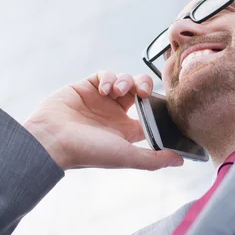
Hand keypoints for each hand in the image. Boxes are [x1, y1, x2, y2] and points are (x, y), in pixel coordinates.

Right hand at [23, 71, 183, 170]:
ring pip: (124, 80)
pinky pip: (105, 74)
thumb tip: (181, 160)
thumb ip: (154, 158)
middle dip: (145, 86)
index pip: (150, 114)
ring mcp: (101, 100)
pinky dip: (109, 77)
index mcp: (126, 131)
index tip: (163, 103)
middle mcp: (115, 114)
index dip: (159, 106)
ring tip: (118, 91)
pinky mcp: (86, 87)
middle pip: (140, 92)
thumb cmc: (88, 152)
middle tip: (143, 91)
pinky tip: (104, 89)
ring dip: (126, 81)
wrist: (52, 140)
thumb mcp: (126, 156)